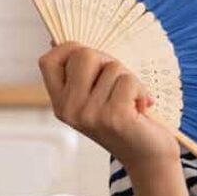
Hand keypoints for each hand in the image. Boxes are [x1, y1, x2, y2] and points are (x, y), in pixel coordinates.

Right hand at [37, 43, 179, 170]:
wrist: (148, 156)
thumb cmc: (126, 117)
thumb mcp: (96, 94)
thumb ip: (79, 72)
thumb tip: (54, 39)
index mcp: (60, 102)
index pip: (48, 60)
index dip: (70, 49)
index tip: (94, 62)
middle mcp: (69, 109)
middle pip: (84, 54)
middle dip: (109, 62)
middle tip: (119, 85)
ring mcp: (89, 115)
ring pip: (112, 67)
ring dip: (130, 80)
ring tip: (131, 102)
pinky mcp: (113, 117)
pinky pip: (128, 81)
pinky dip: (141, 90)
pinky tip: (141, 109)